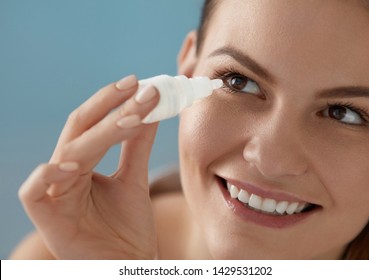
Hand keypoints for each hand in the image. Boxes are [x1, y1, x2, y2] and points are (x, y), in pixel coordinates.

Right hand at [19, 75, 159, 258]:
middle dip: (109, 106)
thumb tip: (150, 109)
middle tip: (137, 88)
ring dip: (101, 134)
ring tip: (133, 119)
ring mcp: (51, 190)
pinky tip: (73, 165)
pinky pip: (35, 189)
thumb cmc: (126, 226)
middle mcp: (64, 170)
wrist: (126, 264)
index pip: (93, 122)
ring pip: (69, 152)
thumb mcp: (134, 179)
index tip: (142, 83)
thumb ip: (137, 146)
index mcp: (82, 161)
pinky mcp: (42, 214)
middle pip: (80, 129)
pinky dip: (49, 174)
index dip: (114, 101)